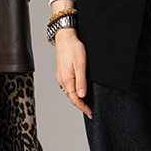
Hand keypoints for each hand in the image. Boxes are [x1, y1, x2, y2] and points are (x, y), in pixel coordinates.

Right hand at [51, 0, 91, 118]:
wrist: (65, 37)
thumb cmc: (74, 49)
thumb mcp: (81, 65)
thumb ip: (81, 81)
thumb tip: (82, 95)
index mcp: (67, 80)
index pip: (75, 99)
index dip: (83, 107)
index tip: (90, 113)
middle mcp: (62, 80)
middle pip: (71, 97)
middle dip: (80, 105)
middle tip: (90, 110)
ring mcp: (60, 76)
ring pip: (69, 92)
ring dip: (77, 98)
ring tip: (85, 102)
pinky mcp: (61, 72)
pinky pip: (67, 86)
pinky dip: (73, 91)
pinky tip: (79, 90)